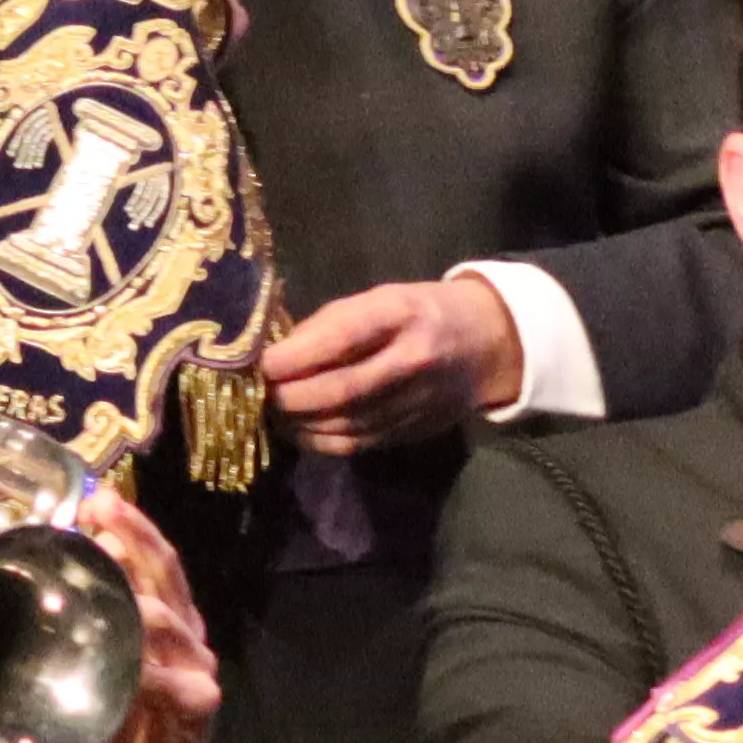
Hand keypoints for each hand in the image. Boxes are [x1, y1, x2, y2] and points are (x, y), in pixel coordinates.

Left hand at [71, 488, 219, 742]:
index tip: (91, 500)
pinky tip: (138, 667)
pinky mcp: (198, 708)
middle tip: (103, 512)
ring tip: (115, 587)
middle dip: (136, 537)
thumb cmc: (88, 724)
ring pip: (173, 618)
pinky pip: (183, 685)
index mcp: (150, 612)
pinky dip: (159, 676)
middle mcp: (177, 632)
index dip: (124, 524)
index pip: (144, 555)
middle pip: (165, 570)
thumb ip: (32, 613)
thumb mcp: (55, 661)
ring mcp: (192, 667)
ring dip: (143, 603)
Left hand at [258, 275, 518, 452]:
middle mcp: (412, 361)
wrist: (486, 345)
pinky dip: (318, 440)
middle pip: (340, 390)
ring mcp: (415, 402)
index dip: (294, 357)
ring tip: (269, 412)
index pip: (341, 338)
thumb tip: (277, 353)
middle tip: (256, 393)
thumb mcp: (381, 298)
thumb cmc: (420, 312)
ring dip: (297, 422)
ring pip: (344, 423)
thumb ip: (332, 323)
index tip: (258, 363)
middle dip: (288, 396)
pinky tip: (297, 430)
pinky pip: (355, 443)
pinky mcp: (411, 431)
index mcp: (402, 314)